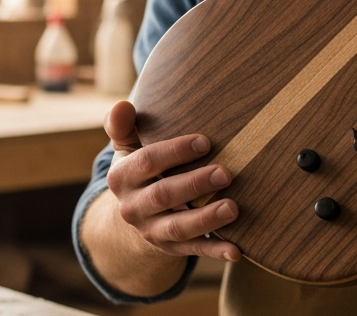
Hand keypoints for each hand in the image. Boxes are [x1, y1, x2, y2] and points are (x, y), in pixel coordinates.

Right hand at [103, 100, 241, 261]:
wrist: (134, 214)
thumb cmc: (140, 168)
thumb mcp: (127, 147)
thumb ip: (123, 126)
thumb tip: (120, 105)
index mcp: (123, 177)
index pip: (147, 161)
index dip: (175, 151)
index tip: (206, 142)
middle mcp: (133, 207)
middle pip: (164, 195)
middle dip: (195, 184)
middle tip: (225, 173)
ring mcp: (151, 230)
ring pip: (178, 227)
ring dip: (206, 219)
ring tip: (233, 207)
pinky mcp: (171, 248)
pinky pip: (193, 251)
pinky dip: (215, 251)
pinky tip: (236, 250)